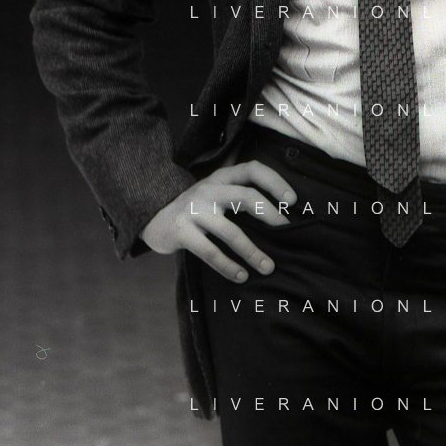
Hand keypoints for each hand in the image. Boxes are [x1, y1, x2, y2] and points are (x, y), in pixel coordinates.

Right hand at [140, 161, 295, 281]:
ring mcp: (194, 210)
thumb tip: (281, 214)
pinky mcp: (182, 232)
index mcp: (221, 177)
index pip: (253, 169)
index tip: (293, 200)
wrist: (152, 217)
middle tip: (286, 232)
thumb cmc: (195, 208)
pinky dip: (228, 266)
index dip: (275, 181)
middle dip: (270, 214)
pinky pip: (211, 252)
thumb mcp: (214, 192)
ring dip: (253, 252)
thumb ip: (238, 193)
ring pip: (232, 232)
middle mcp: (208, 189)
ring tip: (268, 267)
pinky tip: (241, 276)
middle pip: (246, 196)